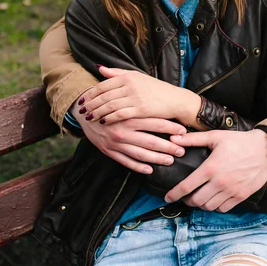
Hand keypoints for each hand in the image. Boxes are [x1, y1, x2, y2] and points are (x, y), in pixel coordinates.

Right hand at [70, 100, 186, 174]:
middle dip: (168, 147)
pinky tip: (150, 169)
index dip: (170, 128)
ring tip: (170, 160)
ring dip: (157, 159)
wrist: (83, 113)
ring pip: (140, 154)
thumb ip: (138, 99)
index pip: (154, 122)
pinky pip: (126, 162)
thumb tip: (161, 100)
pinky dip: (138, 167)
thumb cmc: (108, 103)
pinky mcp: (109, 151)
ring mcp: (115, 143)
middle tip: (182, 150)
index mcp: (128, 116)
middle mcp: (123, 131)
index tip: (183, 132)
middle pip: (150, 141)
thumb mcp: (121, 97)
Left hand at [77, 66, 200, 124]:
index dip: (91, 93)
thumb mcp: (137, 77)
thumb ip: (117, 73)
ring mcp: (135, 97)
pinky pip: (120, 114)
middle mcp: (130, 85)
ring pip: (110, 105)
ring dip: (97, 112)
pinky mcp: (140, 109)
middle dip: (91, 104)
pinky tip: (103, 122)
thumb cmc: (155, 89)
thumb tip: (99, 68)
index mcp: (128, 76)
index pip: (103, 85)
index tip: (82, 100)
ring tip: (89, 118)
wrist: (175, 99)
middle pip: (104, 96)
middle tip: (81, 111)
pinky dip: (109, 118)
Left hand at [165, 129, 266, 212]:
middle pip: (196, 200)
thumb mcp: (215, 136)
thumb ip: (193, 139)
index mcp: (210, 168)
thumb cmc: (239, 141)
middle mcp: (219, 182)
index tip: (167, 198)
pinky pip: (224, 208)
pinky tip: (214, 199)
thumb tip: (174, 140)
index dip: (174, 194)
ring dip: (201, 204)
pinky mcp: (241, 196)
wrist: (265, 149)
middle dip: (187, 200)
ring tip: (199, 198)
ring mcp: (231, 191)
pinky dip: (216, 207)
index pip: (186, 186)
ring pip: (209, 207)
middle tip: (186, 196)